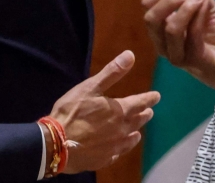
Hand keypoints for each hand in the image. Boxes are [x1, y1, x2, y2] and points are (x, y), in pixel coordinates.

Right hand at [49, 50, 159, 173]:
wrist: (57, 143)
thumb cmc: (72, 111)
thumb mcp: (90, 87)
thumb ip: (112, 72)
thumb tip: (131, 55)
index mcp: (120, 111)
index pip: (140, 103)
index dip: (149, 98)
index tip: (157, 96)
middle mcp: (121, 130)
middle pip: (137, 121)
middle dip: (144, 114)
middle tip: (149, 112)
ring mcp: (113, 147)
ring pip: (130, 139)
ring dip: (135, 132)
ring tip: (138, 132)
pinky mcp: (104, 159)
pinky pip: (117, 153)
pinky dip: (122, 148)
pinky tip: (120, 148)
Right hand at [141, 0, 214, 89]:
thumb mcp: (208, 11)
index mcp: (161, 31)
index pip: (148, 7)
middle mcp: (163, 45)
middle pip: (150, 19)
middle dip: (168, 0)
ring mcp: (177, 55)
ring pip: (170, 29)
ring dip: (186, 8)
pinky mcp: (194, 61)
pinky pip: (193, 35)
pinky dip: (199, 16)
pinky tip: (207, 5)